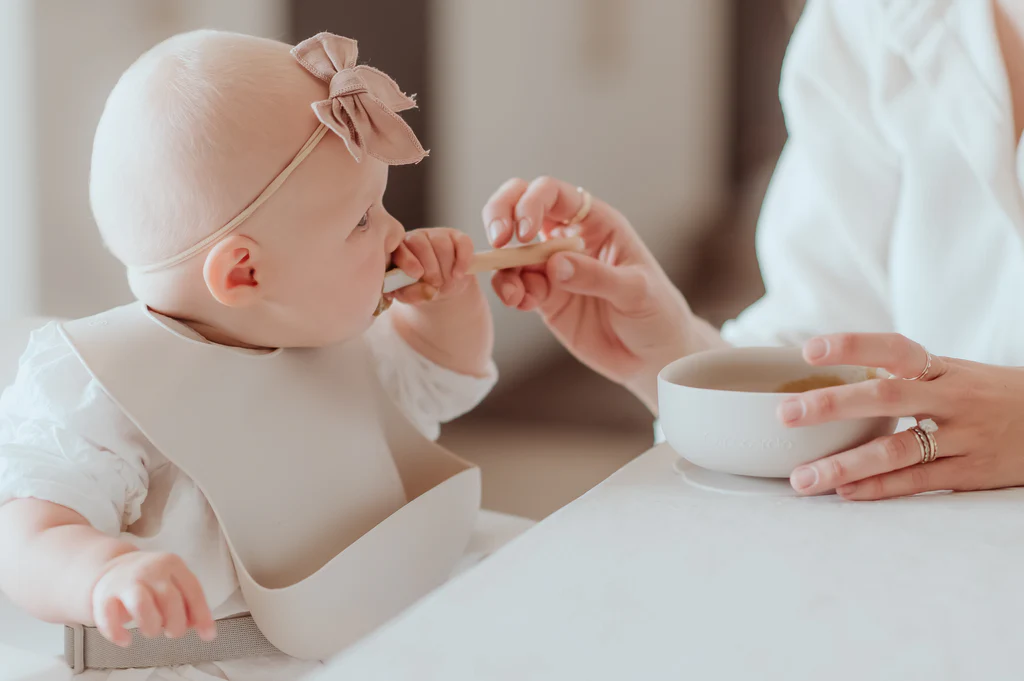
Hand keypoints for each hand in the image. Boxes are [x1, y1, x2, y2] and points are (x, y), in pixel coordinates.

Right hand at [91, 551, 215, 645]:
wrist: (112, 568)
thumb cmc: (150, 581)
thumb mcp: (173, 582)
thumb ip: (188, 601)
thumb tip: (202, 627)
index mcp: (172, 564)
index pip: (192, 590)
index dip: (201, 614)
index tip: (207, 635)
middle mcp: (150, 570)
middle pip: (169, 598)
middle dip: (176, 623)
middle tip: (173, 632)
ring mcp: (126, 581)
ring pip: (141, 604)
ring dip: (151, 626)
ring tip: (152, 631)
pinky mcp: (104, 596)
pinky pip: (108, 617)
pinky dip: (117, 633)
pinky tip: (125, 640)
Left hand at [389, 228, 474, 304]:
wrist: (442, 288)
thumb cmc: (421, 289)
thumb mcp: (411, 295)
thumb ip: (411, 294)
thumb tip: (428, 290)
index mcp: (399, 250)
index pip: (400, 247)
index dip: (409, 261)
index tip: (417, 275)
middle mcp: (416, 238)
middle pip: (422, 245)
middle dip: (431, 269)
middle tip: (435, 285)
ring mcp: (437, 235)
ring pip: (443, 245)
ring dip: (446, 268)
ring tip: (446, 283)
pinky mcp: (458, 237)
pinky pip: (463, 243)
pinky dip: (462, 261)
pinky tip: (459, 274)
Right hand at [482, 176, 720, 411]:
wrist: (653, 356)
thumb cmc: (656, 312)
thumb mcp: (636, 291)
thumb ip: (596, 276)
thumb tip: (554, 265)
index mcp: (595, 222)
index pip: (552, 193)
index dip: (530, 203)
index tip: (524, 233)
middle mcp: (568, 238)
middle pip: (520, 206)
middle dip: (501, 215)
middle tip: (498, 242)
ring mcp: (552, 267)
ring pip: (512, 250)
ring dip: (502, 265)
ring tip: (514, 293)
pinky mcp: (544, 297)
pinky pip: (515, 285)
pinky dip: (508, 291)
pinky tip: (519, 302)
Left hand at [778, 332, 1023, 498]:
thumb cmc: (985, 397)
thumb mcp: (951, 375)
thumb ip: (900, 378)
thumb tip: (827, 383)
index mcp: (942, 369)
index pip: (895, 348)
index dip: (852, 346)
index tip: (808, 350)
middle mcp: (952, 398)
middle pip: (887, 396)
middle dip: (833, 405)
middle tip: (786, 414)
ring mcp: (964, 437)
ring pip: (898, 449)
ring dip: (845, 464)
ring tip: (803, 478)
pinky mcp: (971, 473)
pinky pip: (918, 482)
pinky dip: (878, 489)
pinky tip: (844, 493)